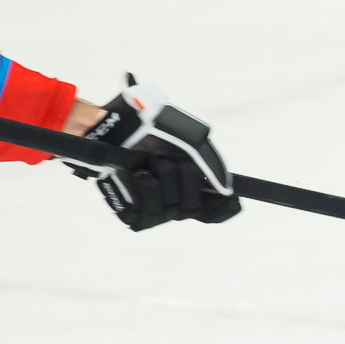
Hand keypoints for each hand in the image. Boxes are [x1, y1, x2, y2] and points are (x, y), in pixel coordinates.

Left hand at [69, 77, 240, 230]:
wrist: (114, 127)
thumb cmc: (151, 128)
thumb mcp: (188, 140)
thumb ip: (211, 164)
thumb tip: (226, 190)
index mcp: (193, 188)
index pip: (217, 213)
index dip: (225, 209)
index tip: (230, 198)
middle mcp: (176, 203)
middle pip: (195, 208)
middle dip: (186, 176)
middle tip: (171, 157)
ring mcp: (155, 212)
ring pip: (173, 209)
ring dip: (164, 175)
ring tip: (148, 161)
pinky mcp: (133, 216)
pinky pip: (149, 211)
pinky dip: (146, 186)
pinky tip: (137, 173)